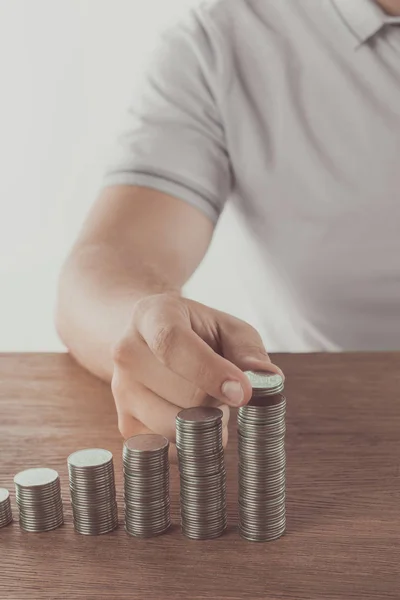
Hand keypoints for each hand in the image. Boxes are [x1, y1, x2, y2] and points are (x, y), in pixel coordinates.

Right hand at [111, 292, 282, 458]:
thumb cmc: (197, 333)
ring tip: (206, 400)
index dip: (210, 372)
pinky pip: (170, 449)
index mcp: (151, 316)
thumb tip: (267, 378)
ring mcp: (121, 391)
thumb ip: (248, 350)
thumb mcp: (226, 327)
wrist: (151, 341)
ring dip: (207, 422)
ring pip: (177, 427)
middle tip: (226, 387)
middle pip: (185, 395)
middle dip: (219, 398)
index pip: (173, 345)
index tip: (244, 392)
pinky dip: (193, 443)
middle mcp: (127, 352)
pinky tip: (194, 419)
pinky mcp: (126, 424)